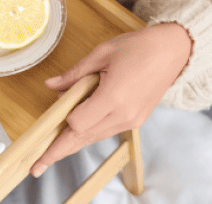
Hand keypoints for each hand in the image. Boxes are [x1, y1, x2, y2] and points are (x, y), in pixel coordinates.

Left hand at [30, 22, 192, 177]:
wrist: (173, 51)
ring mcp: (131, 121)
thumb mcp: (102, 54)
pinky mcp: (136, 121)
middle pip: (83, 137)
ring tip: (52, 148)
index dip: (61, 117)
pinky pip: (105, 131)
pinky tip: (76, 129)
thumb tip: (51, 86)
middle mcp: (124, 115)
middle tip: (38, 164)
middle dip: (60, 149)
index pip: (78, 121)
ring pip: (94, 137)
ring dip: (74, 140)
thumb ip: (74, 74)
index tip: (48, 116)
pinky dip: (89, 131)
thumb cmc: (139, 47)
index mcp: (114, 97)